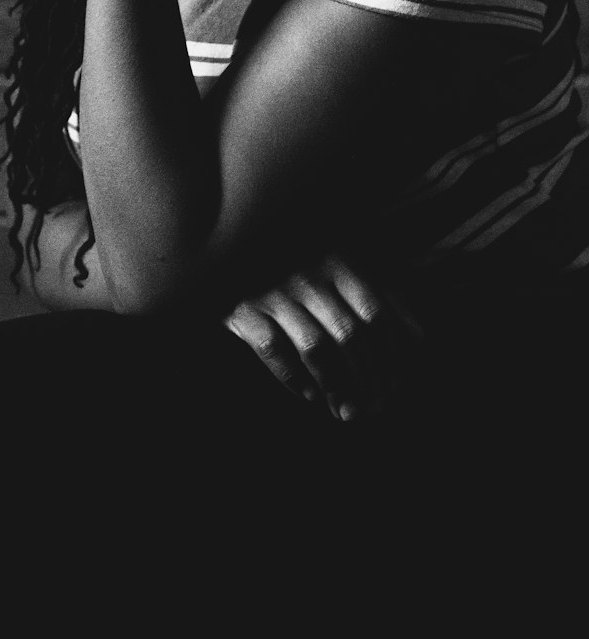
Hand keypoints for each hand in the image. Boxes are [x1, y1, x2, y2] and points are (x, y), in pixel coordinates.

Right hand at [224, 254, 423, 421]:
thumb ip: (383, 295)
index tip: (396, 387)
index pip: (376, 315)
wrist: (234, 244)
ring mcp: (274, 292)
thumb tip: (420, 339)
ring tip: (347, 411)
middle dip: (367, 378)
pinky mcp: (244, 310)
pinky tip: (310, 395)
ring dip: (336, 387)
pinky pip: (273, 351)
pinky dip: (294, 378)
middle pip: (350, 336)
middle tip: (374, 408)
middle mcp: (308, 276)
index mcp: (338, 262)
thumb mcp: (345, 266)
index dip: (391, 356)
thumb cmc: (300, 261)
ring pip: (315, 348)